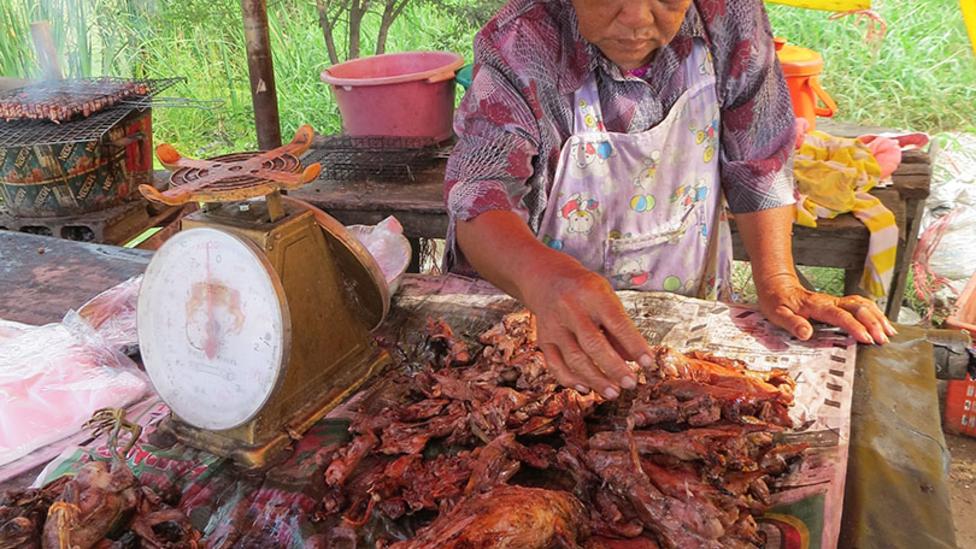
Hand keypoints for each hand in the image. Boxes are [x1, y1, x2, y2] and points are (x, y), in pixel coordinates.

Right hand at [519, 254, 652, 398]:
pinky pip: (555, 365)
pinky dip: (570, 380)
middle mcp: (571, 309)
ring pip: (574, 358)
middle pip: (593, 344)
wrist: (548, 278)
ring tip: (613, 392)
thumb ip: (619, 328)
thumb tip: (633, 360)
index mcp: (592, 295)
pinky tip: (586, 388)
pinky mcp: (543, 339)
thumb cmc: (585, 290)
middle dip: (614, 368)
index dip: (634, 345)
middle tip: (630, 383)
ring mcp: (554, 325)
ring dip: (595, 379)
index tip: (648, 363)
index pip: (617, 323)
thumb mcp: (607, 298)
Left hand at [757, 276, 896, 344]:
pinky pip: (862, 305)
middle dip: (873, 322)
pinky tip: (882, 323)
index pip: (840, 315)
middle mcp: (830, 301)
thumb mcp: (777, 314)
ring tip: (889, 332)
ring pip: (863, 304)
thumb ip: (792, 323)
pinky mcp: (839, 303)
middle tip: (882, 339)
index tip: (866, 338)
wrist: (777, 286)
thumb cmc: (777, 301)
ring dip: (878, 317)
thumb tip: (806, 333)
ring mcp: (836, 301)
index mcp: (817, 305)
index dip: (855, 326)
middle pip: (858, 307)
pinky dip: (875, 313)